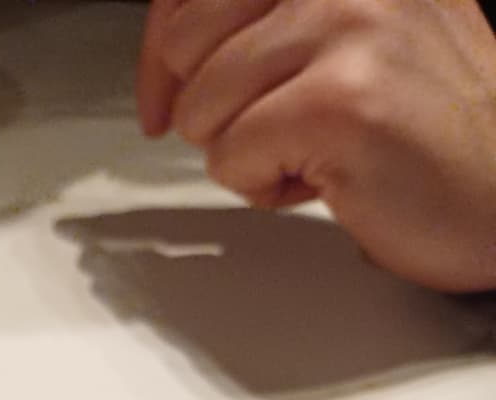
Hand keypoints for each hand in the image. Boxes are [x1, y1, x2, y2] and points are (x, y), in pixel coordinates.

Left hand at [136, 0, 495, 291]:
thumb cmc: (428, 130)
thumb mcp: (353, 37)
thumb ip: (274, 22)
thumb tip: (170, 50)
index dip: (164, 47)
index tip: (161, 97)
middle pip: (188, 42)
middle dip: (212, 107)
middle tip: (275, 130)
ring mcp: (347, 28)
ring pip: (201, 106)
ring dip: (242, 151)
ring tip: (314, 152)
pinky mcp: (339, 102)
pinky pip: (229, 156)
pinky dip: (263, 187)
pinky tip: (326, 179)